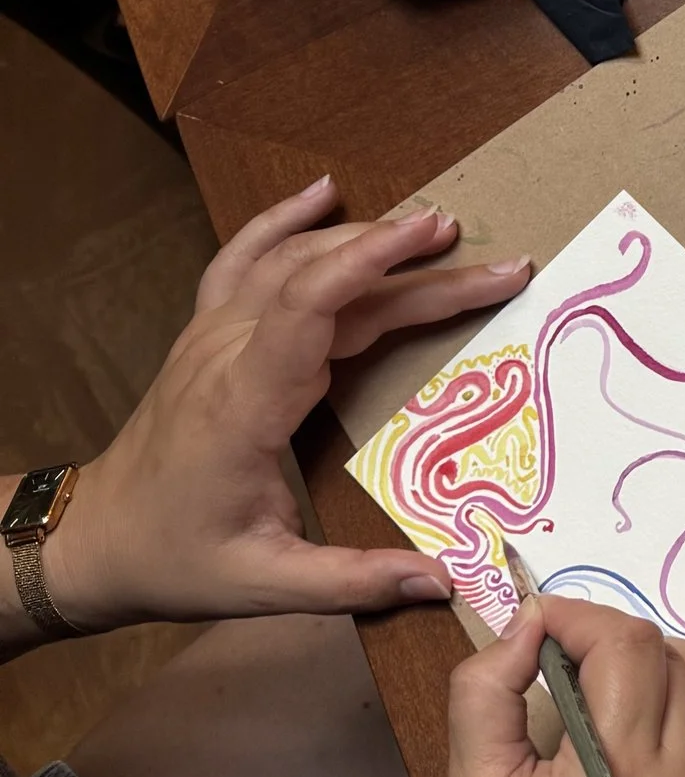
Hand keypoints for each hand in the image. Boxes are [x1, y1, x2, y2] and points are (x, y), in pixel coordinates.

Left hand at [42, 176, 529, 635]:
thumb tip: (441, 580)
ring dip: (367, 238)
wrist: (93, 539)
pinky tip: (323, 192)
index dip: (376, 263)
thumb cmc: (174, 559)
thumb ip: (352, 580)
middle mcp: (226, 352)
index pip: (309, 304)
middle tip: (498, 265)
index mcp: (243, 404)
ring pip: (293, 260)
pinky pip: (245, 258)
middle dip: (416, 265)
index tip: (443, 247)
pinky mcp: (208, 334)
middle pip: (326, 280)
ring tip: (440, 231)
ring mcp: (211, 335)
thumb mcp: (260, 584)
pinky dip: (285, 220)